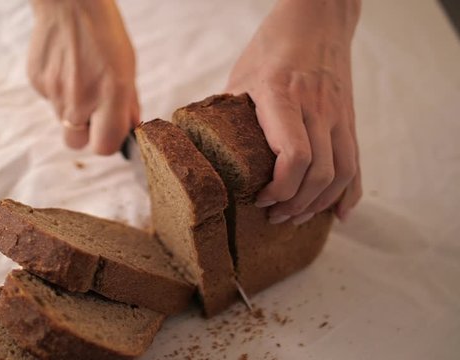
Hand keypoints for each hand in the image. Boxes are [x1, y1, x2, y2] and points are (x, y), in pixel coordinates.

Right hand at [28, 0, 138, 154]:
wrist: (69, 3)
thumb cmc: (104, 32)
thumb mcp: (127, 67)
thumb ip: (127, 103)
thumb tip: (128, 128)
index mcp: (110, 94)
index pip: (104, 147)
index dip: (107, 142)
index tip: (110, 131)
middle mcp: (80, 98)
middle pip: (76, 143)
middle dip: (85, 133)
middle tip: (93, 112)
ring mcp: (54, 92)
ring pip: (62, 120)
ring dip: (72, 108)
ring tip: (80, 78)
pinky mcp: (37, 82)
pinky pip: (49, 99)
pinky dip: (58, 90)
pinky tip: (65, 67)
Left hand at [226, 0, 362, 222]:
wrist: (318, 19)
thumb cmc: (272, 47)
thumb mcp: (241, 77)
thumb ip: (227, 114)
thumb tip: (204, 150)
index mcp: (283, 97)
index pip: (294, 155)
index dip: (280, 187)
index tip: (260, 198)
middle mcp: (316, 109)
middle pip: (319, 173)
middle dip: (296, 204)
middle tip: (274, 217)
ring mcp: (338, 115)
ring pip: (341, 173)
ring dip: (319, 203)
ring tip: (296, 216)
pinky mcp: (349, 119)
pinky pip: (356, 162)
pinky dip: (350, 192)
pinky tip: (339, 213)